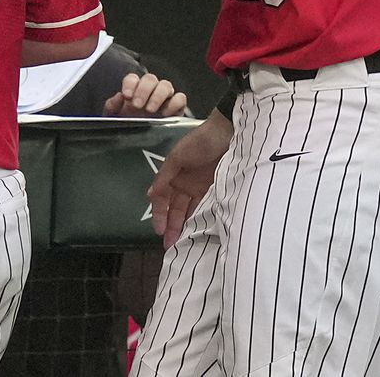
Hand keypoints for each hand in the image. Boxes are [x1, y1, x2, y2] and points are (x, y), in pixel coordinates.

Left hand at [104, 73, 186, 117]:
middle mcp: (150, 90)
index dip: (130, 84)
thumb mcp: (115, 117)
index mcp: (134, 89)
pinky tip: (165, 114)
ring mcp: (165, 97)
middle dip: (144, 90)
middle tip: (137, 105)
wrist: (142, 142)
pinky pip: (180, 98)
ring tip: (150, 110)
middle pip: (150, 79)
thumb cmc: (128, 125)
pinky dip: (174, 103)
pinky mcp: (177, 107)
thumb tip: (119, 97)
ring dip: (158, 96)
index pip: (132, 78)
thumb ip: (113, 106)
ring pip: (166, 85)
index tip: (127, 96)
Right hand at [148, 112, 231, 247]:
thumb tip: (150, 195)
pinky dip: (201, 218)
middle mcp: (184, 182)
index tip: (159, 232)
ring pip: (189, 210)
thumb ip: (165, 177)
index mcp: (172, 174)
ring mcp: (200, 186)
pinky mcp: (215, 189)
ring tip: (183, 243)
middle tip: (170, 246)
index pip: (162, 199)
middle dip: (171, 226)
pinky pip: (205, 207)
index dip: (159, 215)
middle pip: (175, 208)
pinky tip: (199, 230)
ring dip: (185, 225)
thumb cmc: (200, 143)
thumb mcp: (178, 158)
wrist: (229, 133)